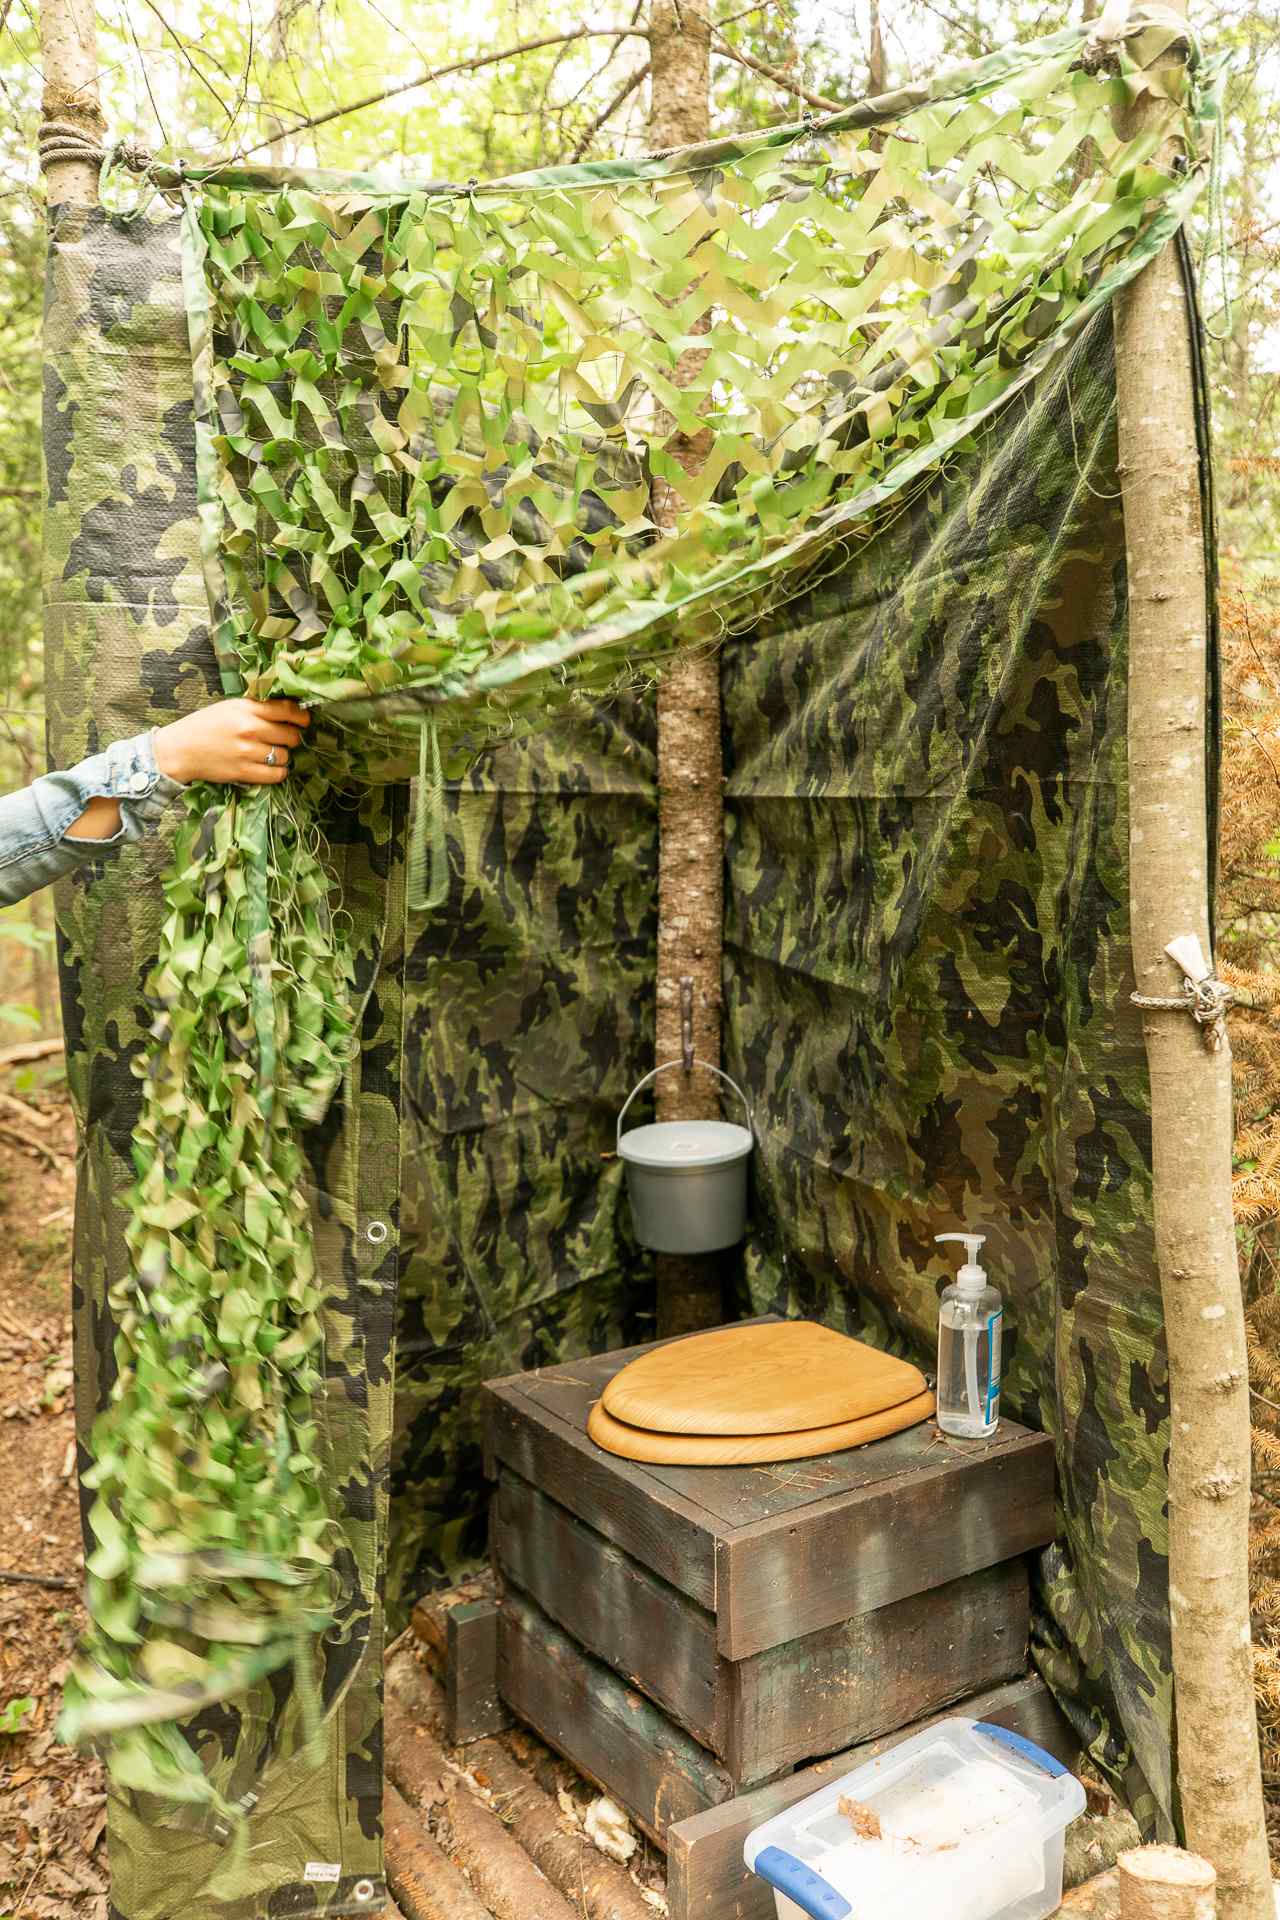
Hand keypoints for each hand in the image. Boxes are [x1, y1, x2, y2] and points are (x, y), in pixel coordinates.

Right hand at [153, 699, 311, 786]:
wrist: (179, 750)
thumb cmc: (204, 726)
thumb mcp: (230, 707)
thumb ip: (256, 708)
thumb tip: (288, 711)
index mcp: (246, 708)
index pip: (287, 710)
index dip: (302, 716)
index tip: (304, 721)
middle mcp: (249, 728)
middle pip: (291, 735)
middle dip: (291, 738)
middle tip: (284, 739)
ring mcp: (247, 751)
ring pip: (284, 756)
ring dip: (282, 756)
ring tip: (271, 753)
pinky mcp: (244, 772)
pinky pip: (276, 774)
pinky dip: (278, 772)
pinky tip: (271, 767)